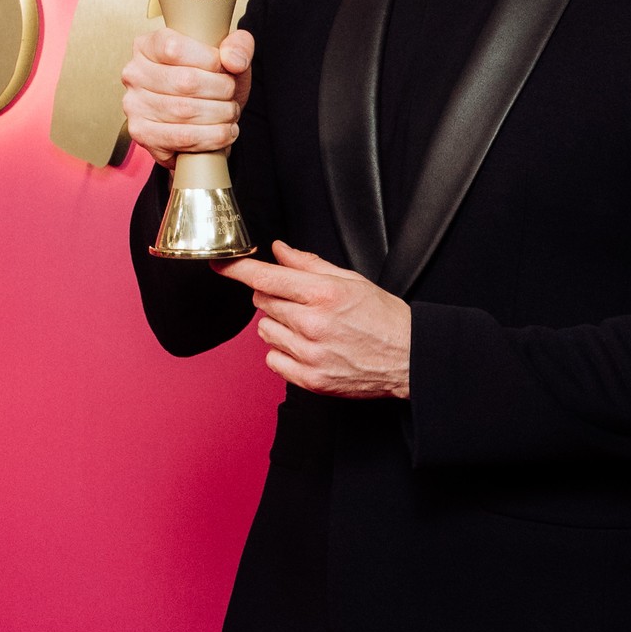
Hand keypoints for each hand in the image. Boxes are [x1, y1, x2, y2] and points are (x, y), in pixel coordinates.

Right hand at [122, 23, 253, 163]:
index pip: (175, 48)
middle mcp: (135, 74)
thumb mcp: (228, 57)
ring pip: (185, 111)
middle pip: (185, 81)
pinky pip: (183, 138)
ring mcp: (135, 105)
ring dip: (219, 114)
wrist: (201, 118)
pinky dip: (212, 137)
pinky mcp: (142, 133)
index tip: (223, 68)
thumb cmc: (209, 82)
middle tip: (231, 95)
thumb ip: (239, 46)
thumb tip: (234, 60)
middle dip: (220, 91)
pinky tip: (223, 132)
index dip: (209, 60)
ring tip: (229, 113)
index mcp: (148, 46)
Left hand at [226, 241, 411, 398]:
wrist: (408, 358)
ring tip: (309, 328)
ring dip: (279, 325)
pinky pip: (272, 360)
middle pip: (262, 302)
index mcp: (324, 295)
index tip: (222, 265)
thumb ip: (309, 265)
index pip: (266, 278)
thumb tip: (279, 251)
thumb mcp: (351, 281)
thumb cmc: (384, 319)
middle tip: (302, 302)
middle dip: (274, 297)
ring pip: (265, 331)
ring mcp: (310, 355)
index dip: (239, 269)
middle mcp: (313, 324)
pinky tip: (307, 348)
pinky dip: (283, 352)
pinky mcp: (310, 380)